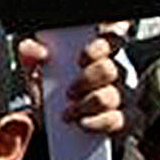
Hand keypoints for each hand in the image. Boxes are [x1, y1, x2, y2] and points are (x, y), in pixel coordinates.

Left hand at [18, 24, 132, 136]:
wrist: (52, 124)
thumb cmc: (52, 90)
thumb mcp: (38, 70)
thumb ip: (33, 55)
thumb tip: (34, 48)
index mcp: (96, 52)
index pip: (112, 35)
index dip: (102, 43)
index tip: (82, 58)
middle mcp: (114, 70)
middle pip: (109, 69)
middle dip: (87, 80)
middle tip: (69, 91)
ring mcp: (122, 94)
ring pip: (112, 96)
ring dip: (88, 104)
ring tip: (69, 112)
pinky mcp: (126, 118)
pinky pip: (120, 120)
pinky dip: (99, 123)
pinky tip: (84, 123)